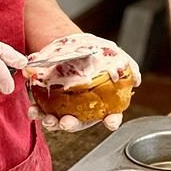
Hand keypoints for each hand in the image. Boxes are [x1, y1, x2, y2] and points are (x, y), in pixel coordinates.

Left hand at [26, 32, 140, 132]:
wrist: (72, 46)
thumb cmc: (94, 54)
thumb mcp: (113, 56)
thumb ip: (127, 68)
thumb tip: (136, 79)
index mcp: (101, 103)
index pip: (110, 116)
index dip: (112, 120)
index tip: (111, 122)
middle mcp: (83, 110)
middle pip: (80, 123)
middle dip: (73, 125)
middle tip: (67, 122)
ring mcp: (65, 108)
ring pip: (59, 121)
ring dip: (53, 122)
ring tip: (48, 119)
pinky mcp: (48, 102)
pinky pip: (42, 111)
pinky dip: (37, 112)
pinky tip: (34, 110)